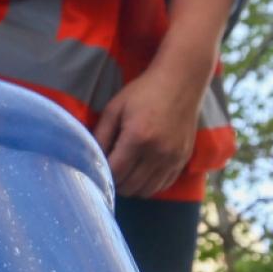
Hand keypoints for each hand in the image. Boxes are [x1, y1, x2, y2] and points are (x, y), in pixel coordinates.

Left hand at [94, 65, 206, 197]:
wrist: (182, 80)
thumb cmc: (143, 92)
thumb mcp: (114, 109)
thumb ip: (100, 136)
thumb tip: (89, 160)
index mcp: (137, 137)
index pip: (114, 173)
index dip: (101, 175)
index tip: (96, 169)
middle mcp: (158, 151)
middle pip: (129, 186)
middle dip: (114, 183)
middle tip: (108, 172)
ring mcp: (173, 157)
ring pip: (145, 191)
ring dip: (130, 187)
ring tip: (123, 173)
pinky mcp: (183, 159)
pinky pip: (162, 186)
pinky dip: (148, 186)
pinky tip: (140, 173)